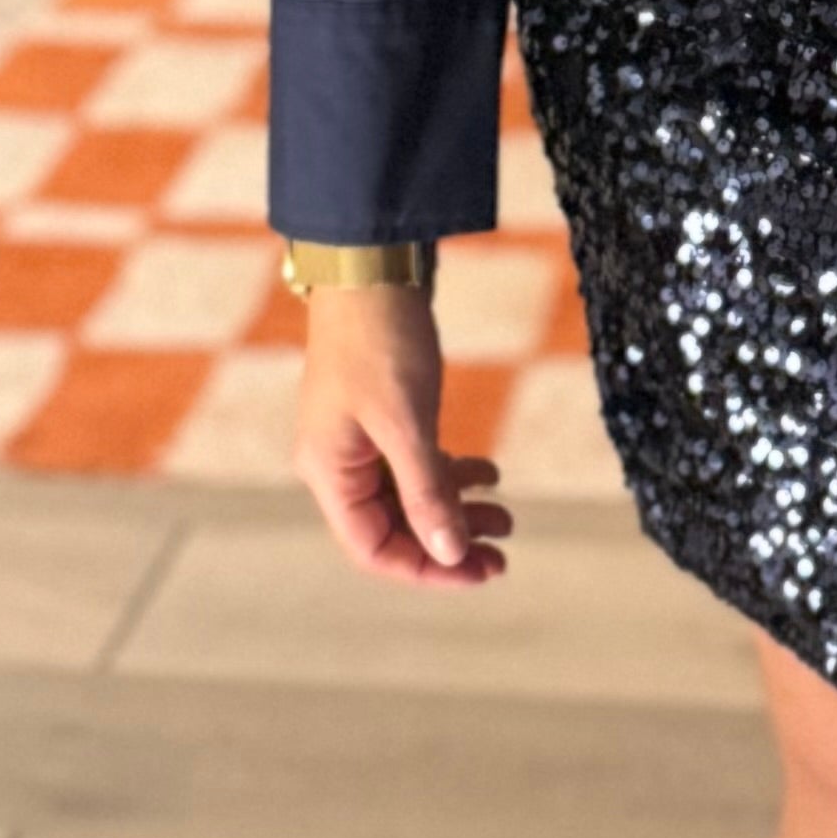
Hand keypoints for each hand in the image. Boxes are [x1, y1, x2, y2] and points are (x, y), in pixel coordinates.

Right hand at [289, 282, 510, 587]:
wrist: (371, 266)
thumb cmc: (380, 341)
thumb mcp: (407, 423)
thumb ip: (427, 491)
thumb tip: (452, 554)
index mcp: (329, 473)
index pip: (373, 548)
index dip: (426, 569)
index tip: (479, 571)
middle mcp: (338, 464)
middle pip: (394, 528)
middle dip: (449, 545)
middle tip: (503, 556)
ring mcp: (359, 439)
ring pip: (410, 497)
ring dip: (457, 509)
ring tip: (507, 516)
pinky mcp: (381, 416)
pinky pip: (416, 464)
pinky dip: (452, 473)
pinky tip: (490, 472)